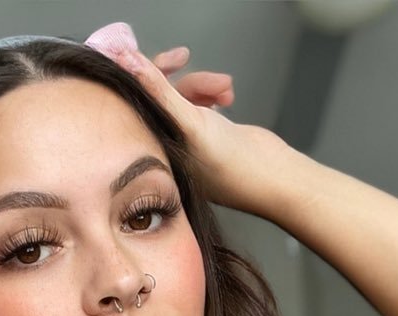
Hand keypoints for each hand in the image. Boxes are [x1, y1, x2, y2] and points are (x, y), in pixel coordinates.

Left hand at [116, 45, 290, 210]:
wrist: (271, 176)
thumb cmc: (229, 163)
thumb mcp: (190, 123)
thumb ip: (159, 91)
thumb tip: (126, 60)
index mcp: (154, 149)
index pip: (140, 103)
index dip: (148, 74)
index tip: (170, 57)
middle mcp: (168, 146)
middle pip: (163, 97)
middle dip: (185, 79)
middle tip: (190, 61)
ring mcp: (188, 142)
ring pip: (185, 98)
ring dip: (205, 85)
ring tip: (226, 90)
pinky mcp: (208, 136)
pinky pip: (201, 104)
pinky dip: (213, 95)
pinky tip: (227, 99)